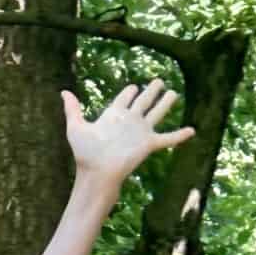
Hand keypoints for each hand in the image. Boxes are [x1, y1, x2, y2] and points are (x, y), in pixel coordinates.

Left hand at [63, 82, 192, 186]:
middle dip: (151, 90)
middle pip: (144, 101)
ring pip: (157, 112)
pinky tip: (192, 130)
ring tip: (174, 92)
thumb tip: (64, 92)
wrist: (97, 173)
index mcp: (114, 115)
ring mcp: (140, 131)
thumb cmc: (85, 153)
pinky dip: (180, 135)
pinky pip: (168, 138)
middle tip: (159, 81)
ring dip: (165, 103)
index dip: (129, 91)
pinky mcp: (148, 143)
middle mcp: (129, 121)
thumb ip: (72, 109)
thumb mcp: (76, 127)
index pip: (124, 98)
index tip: (134, 86)